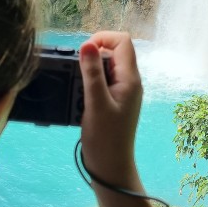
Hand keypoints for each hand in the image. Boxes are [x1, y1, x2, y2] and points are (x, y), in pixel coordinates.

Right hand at [79, 31, 152, 206]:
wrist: (110, 167)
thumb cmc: (104, 138)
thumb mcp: (95, 103)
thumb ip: (91, 73)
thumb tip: (87, 43)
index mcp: (130, 78)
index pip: (123, 41)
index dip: (103, 39)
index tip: (83, 52)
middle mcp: (130, 81)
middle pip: (114, 51)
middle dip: (94, 55)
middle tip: (77, 72)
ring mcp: (123, 91)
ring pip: (107, 66)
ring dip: (90, 70)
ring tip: (78, 87)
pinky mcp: (113, 101)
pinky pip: (103, 81)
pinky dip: (90, 83)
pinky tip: (81, 97)